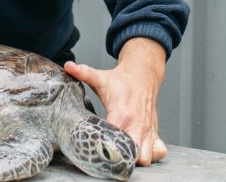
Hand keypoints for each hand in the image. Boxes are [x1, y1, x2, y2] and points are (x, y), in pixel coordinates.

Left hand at [64, 37, 167, 165]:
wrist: (143, 74)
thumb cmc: (120, 79)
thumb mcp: (100, 77)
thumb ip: (83, 73)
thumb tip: (67, 66)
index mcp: (121, 113)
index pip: (113, 140)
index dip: (103, 147)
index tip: (94, 146)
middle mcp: (136, 125)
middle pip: (131, 154)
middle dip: (119, 158)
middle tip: (107, 154)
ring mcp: (147, 130)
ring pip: (145, 157)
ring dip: (134, 158)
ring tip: (121, 153)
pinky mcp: (154, 132)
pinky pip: (158, 152)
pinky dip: (150, 155)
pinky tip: (137, 150)